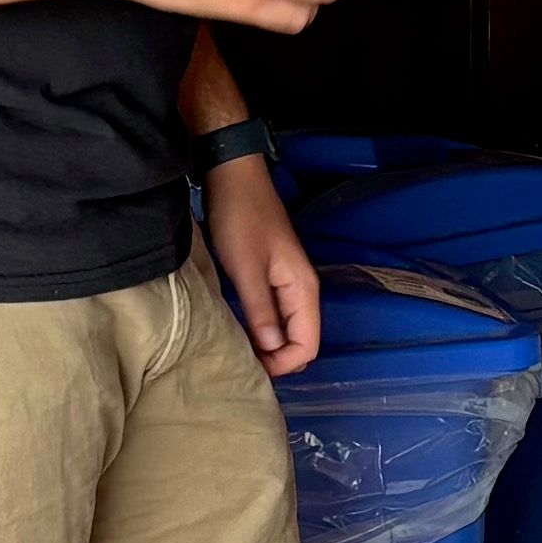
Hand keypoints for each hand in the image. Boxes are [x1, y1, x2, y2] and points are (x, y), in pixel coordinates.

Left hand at [205, 160, 323, 373]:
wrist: (233, 176)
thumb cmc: (241, 217)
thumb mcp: (247, 268)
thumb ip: (261, 311)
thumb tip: (272, 350)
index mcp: (303, 289)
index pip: (308, 345)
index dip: (283, 362)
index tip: (252, 365)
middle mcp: (301, 290)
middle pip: (300, 340)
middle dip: (276, 358)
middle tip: (242, 361)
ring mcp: (286, 284)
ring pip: (286, 329)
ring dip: (267, 345)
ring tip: (238, 350)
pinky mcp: (270, 278)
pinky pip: (272, 315)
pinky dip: (259, 328)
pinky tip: (238, 330)